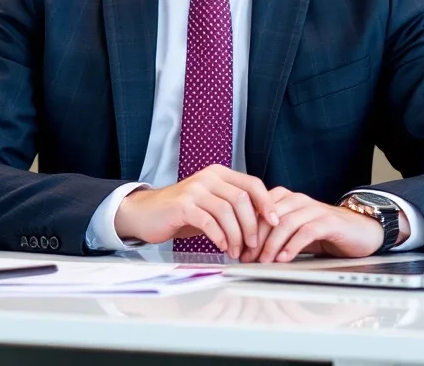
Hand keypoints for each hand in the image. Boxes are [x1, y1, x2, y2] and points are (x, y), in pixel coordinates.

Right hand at [113, 166, 279, 256]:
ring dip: (236, 235)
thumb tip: (264, 221)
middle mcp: (208, 177)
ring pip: (227, 210)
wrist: (148, 213)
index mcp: (219, 173)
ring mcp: (194, 190)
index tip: (275, 222)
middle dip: (252, 225)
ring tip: (236, 251)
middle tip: (253, 246)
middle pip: (242, 198)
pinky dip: (219, 236)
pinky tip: (222, 247)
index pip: (252, 183)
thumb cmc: (184, 211)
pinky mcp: (182, 205)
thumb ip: (233, 205)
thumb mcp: (212, 202)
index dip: (266, 202)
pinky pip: (208, 221)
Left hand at [243, 189, 404, 262]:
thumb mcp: (295, 233)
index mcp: (286, 199)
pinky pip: (306, 231)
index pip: (258, 209)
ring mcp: (314, 209)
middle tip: (246, 258)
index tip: (236, 248)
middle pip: (268, 216)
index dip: (245, 228)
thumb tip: (248, 251)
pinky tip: (284, 258)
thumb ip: (275, 236)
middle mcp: (298, 200)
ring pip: (285, 223)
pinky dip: (292, 246)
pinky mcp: (329, 221)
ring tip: (263, 261)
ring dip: (271, 244)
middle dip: (255, 239)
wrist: (361, 231)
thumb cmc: (326, 233)